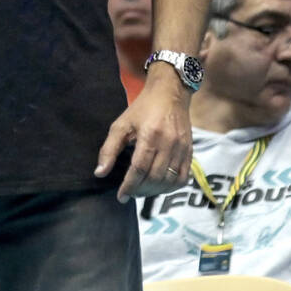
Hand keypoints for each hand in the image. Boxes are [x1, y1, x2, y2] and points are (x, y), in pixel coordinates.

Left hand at [96, 73, 193, 201]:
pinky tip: (159, 188)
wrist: (170, 94)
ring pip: (169, 180)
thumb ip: (109, 149)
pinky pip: (183, 178)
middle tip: (130, 193)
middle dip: (140, 190)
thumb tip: (100, 173)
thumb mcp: (121, 125)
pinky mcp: (190, 152)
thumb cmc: (142, 109)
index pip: (139, 169)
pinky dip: (171, 188)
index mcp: (150, 135)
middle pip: (155, 177)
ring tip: (142, 191)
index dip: (129, 186)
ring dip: (154, 192)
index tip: (121, 196)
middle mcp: (169, 143)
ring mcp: (182, 148)